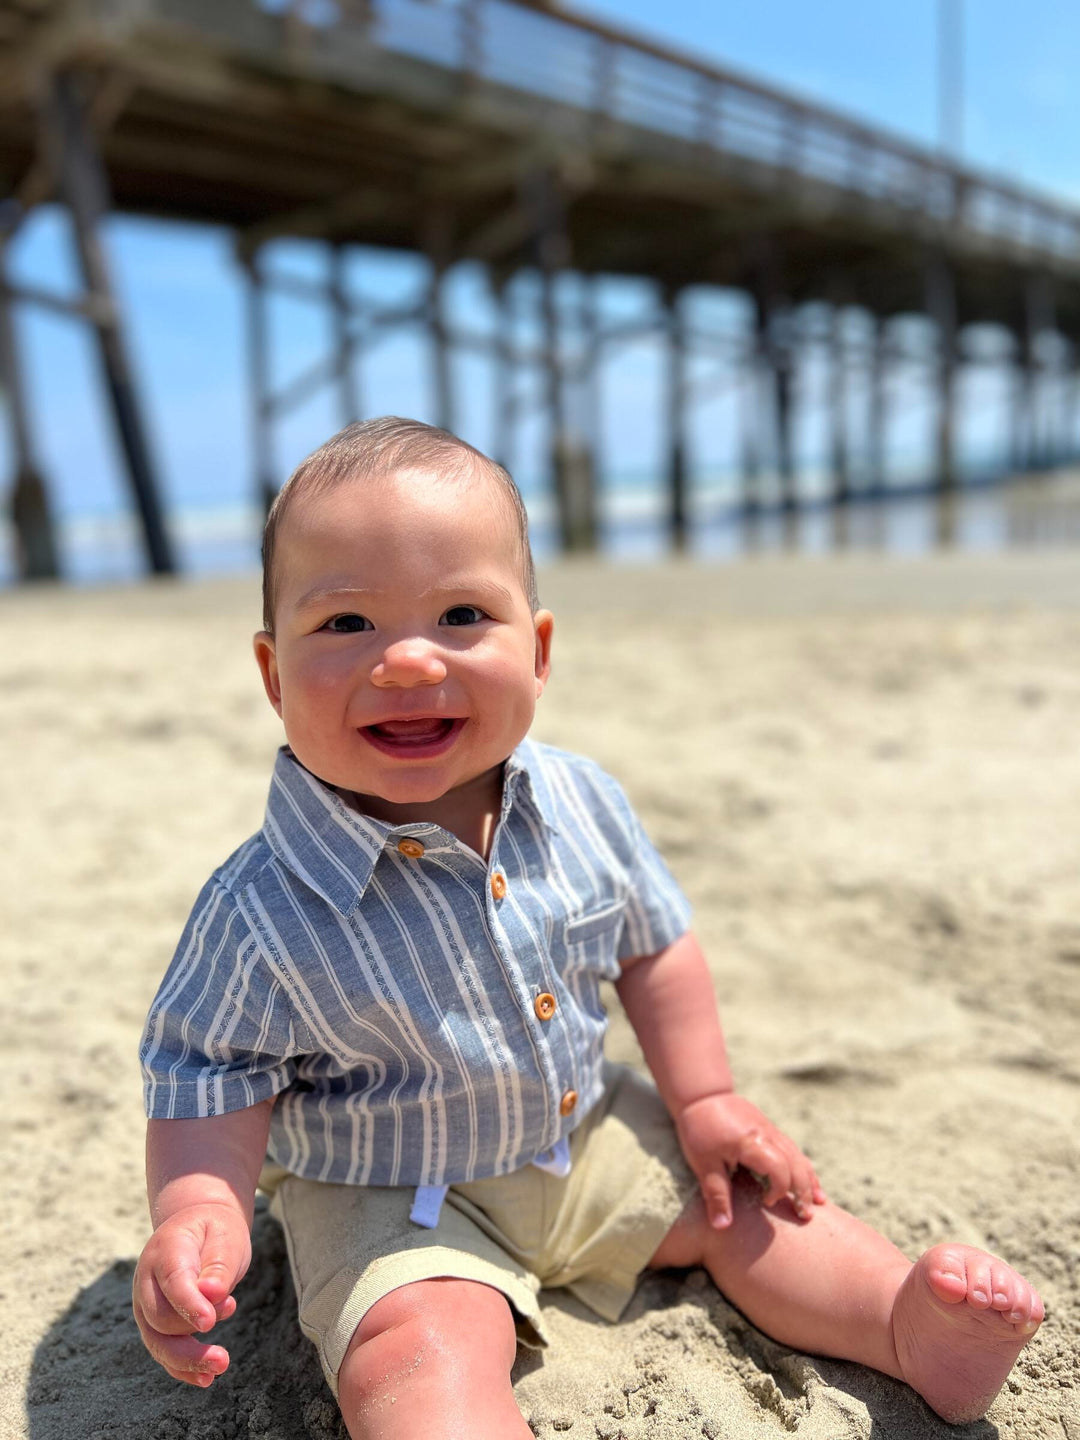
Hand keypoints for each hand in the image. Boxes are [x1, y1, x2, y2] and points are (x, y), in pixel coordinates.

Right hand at [132, 1202, 251, 1386]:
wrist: (197, 1227)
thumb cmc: (214, 1231)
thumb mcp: (225, 1235)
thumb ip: (219, 1263)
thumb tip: (212, 1294)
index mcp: (165, 1250)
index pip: (172, 1282)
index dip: (188, 1304)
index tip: (209, 1322)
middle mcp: (146, 1281)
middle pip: (160, 1317)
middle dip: (192, 1328)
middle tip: (233, 1310)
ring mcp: (145, 1305)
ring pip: (157, 1342)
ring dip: (188, 1359)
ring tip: (221, 1364)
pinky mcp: (153, 1324)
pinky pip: (163, 1352)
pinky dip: (182, 1369)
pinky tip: (206, 1379)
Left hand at [675, 1091, 825, 1229]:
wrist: (702, 1094)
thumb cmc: (700, 1128)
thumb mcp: (703, 1163)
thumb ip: (716, 1194)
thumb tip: (721, 1227)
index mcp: (753, 1144)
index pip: (780, 1170)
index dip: (778, 1191)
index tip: (766, 1204)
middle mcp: (768, 1136)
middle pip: (797, 1165)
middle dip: (804, 1191)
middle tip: (806, 1216)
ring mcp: (771, 1131)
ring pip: (799, 1156)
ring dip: (809, 1179)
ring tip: (819, 1202)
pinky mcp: (769, 1129)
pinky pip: (793, 1149)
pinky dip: (803, 1167)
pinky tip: (807, 1180)